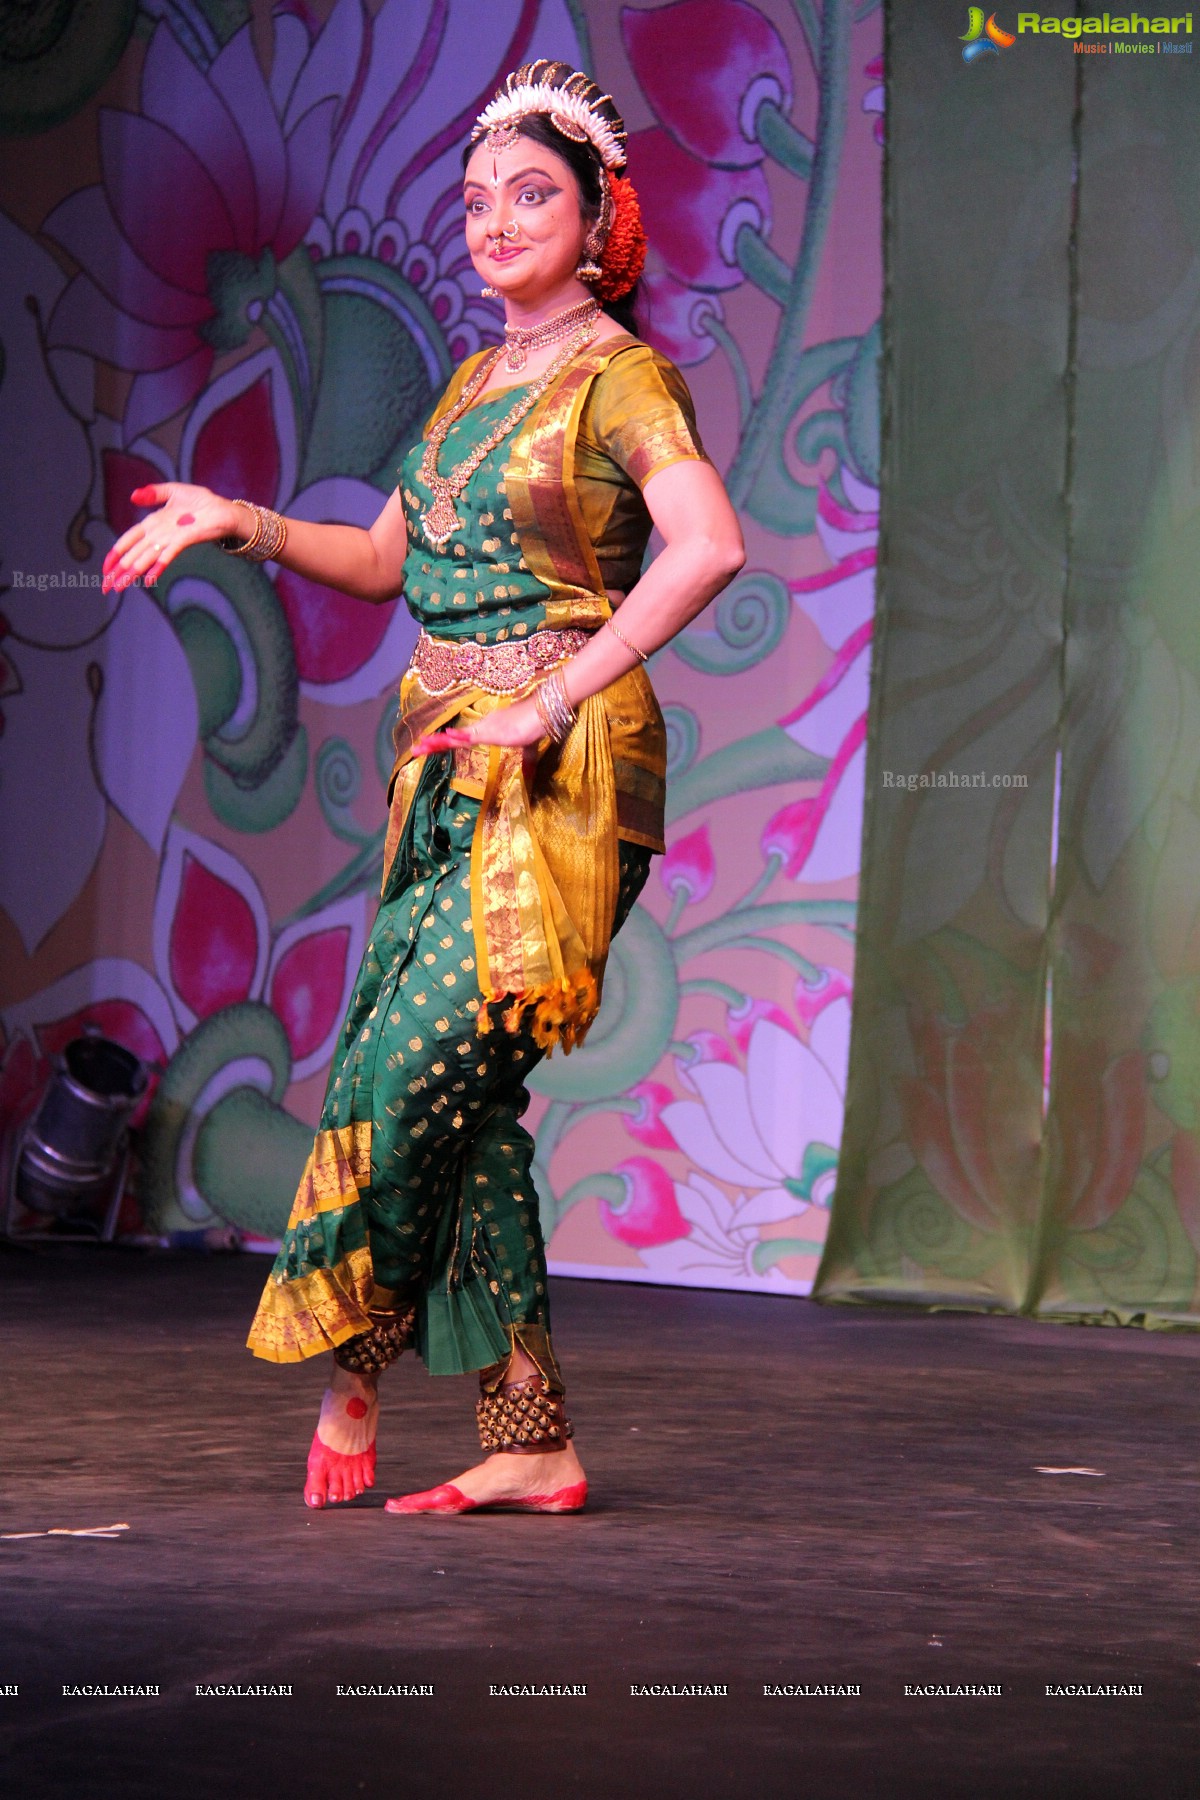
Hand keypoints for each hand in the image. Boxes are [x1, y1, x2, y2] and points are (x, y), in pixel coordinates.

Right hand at [101, 483, 245, 592]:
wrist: (224, 509)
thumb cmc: (201, 501)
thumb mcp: (174, 491)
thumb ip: (153, 493)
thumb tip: (133, 496)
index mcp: (153, 523)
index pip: (128, 540)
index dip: (116, 554)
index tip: (105, 569)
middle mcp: (159, 534)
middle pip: (133, 554)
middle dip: (118, 571)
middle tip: (105, 588)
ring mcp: (170, 539)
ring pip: (145, 558)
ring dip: (131, 573)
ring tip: (119, 588)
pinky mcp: (184, 540)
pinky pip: (167, 555)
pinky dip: (157, 567)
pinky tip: (148, 580)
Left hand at [413, 696, 545, 756]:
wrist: (546, 710)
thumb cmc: (538, 724)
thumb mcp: (529, 747)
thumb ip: (526, 760)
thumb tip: (529, 773)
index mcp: (488, 728)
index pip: (461, 738)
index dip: (443, 743)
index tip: (426, 747)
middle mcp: (483, 726)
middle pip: (454, 738)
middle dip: (434, 744)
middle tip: (414, 750)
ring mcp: (487, 728)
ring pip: (459, 737)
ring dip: (439, 743)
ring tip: (421, 747)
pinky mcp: (495, 730)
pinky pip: (475, 734)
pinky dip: (461, 736)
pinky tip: (448, 736)